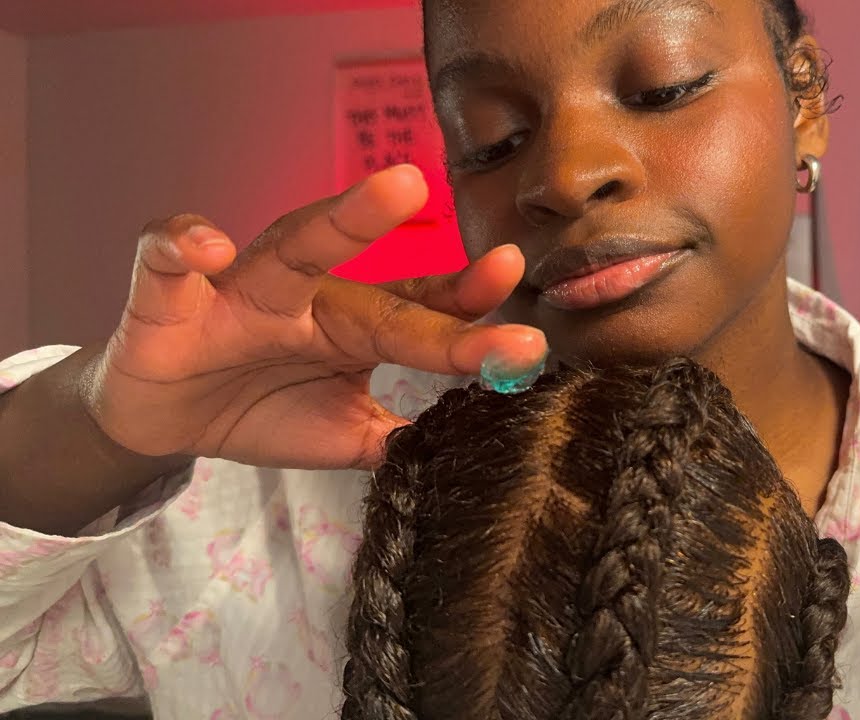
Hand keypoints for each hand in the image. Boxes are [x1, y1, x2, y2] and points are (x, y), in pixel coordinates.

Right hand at [84, 165, 545, 469]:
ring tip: (400, 190)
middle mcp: (311, 294)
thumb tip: (472, 451)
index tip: (532, 331)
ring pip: (293, 243)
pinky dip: (179, 244)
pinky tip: (205, 247)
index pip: (423, 312)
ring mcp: (245, 287)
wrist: (164, 418)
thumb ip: (400, 439)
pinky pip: (166, 257)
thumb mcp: (343, 435)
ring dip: (344, 218)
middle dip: (446, 281)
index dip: (475, 314)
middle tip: (502, 259)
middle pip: (379, 277)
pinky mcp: (168, 295)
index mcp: (356, 325)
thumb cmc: (264, 410)